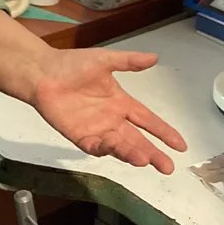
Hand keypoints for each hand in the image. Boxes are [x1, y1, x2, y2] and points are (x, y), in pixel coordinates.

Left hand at [31, 48, 187, 173]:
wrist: (43, 72)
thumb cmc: (71, 65)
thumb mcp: (104, 60)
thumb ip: (129, 61)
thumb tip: (154, 57)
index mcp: (121, 103)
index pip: (148, 120)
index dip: (164, 132)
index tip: (180, 145)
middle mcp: (112, 119)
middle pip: (137, 140)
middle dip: (153, 154)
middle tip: (167, 167)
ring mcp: (96, 129)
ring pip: (119, 146)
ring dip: (131, 153)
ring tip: (144, 159)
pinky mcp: (79, 136)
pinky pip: (96, 147)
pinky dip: (105, 149)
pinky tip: (113, 147)